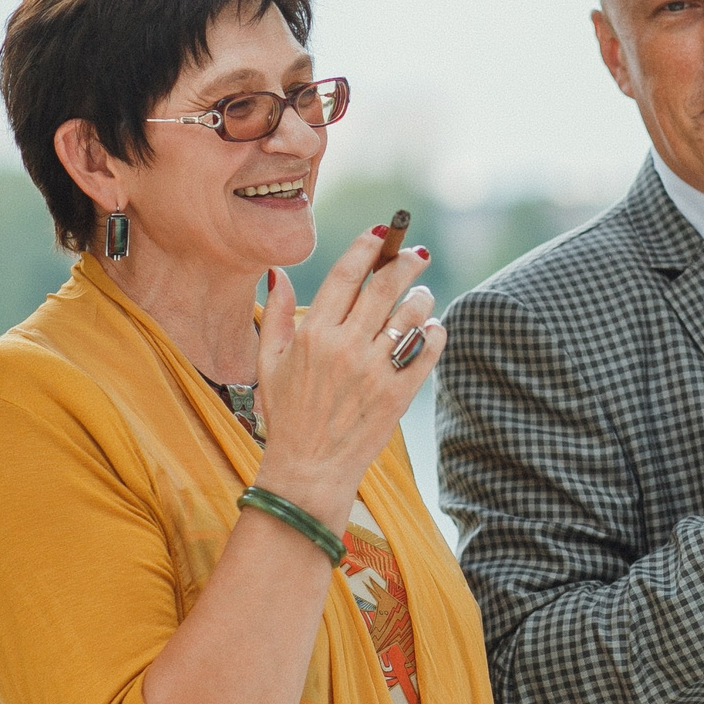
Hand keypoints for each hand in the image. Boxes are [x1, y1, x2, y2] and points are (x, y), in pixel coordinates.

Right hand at [250, 230, 441, 524]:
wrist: (308, 469)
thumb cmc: (287, 415)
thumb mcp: (268, 362)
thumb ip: (277, 314)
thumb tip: (279, 272)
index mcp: (313, 334)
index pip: (346, 274)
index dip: (367, 247)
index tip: (382, 234)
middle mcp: (345, 347)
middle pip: (385, 287)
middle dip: (406, 262)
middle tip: (418, 254)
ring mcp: (373, 371)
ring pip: (411, 315)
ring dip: (423, 297)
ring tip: (423, 295)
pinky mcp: (397, 394)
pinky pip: (427, 351)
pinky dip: (435, 333)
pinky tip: (432, 328)